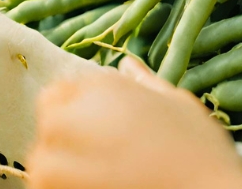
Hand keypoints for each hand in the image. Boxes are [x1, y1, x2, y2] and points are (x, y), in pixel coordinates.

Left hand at [27, 56, 241, 188]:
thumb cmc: (200, 151)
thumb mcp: (178, 104)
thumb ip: (145, 84)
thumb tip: (128, 64)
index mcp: (104, 87)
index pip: (59, 93)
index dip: (76, 111)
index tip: (99, 131)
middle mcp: (75, 115)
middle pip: (49, 122)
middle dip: (65, 137)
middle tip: (101, 157)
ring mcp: (61, 156)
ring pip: (42, 161)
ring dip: (62, 168)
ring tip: (100, 176)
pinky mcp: (56, 187)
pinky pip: (45, 185)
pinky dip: (60, 187)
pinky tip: (94, 187)